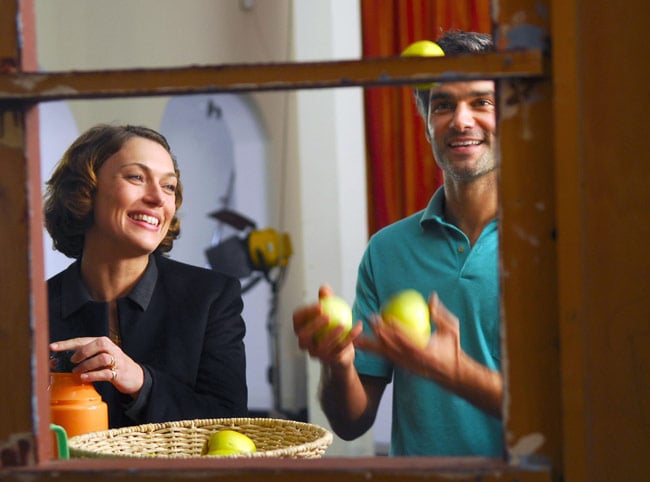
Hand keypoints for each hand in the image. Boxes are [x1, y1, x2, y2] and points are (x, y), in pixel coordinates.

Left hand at [49, 336, 143, 396]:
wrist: (136, 377)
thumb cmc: (113, 367)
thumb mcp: (101, 359)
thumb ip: (87, 358)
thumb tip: (61, 363)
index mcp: (104, 344)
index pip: (84, 340)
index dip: (67, 343)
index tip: (52, 347)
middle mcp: (112, 349)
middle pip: (99, 343)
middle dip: (83, 351)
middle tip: (73, 361)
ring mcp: (117, 361)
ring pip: (102, 358)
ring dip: (87, 365)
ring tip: (77, 372)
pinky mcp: (119, 373)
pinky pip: (106, 373)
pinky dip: (93, 375)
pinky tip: (84, 378)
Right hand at [292, 285, 362, 366]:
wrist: (341, 349)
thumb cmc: (331, 325)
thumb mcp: (329, 310)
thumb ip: (325, 300)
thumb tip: (324, 288)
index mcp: (300, 328)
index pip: (297, 319)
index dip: (306, 313)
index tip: (321, 305)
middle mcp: (304, 343)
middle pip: (304, 336)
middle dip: (314, 326)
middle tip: (328, 317)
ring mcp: (315, 354)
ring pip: (322, 346)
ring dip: (333, 335)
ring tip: (344, 324)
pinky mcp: (329, 360)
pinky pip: (339, 349)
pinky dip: (350, 338)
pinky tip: (358, 327)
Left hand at [356, 292, 502, 417]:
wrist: (452, 374)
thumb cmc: (453, 349)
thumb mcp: (452, 329)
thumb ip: (440, 314)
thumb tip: (432, 296)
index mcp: (425, 352)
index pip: (408, 340)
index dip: (398, 330)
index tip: (388, 318)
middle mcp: (412, 360)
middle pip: (392, 346)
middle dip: (380, 333)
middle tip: (371, 318)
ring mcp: (406, 364)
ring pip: (385, 353)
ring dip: (371, 345)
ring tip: (356, 337)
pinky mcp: (401, 366)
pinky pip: (385, 356)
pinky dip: (374, 350)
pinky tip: (362, 345)